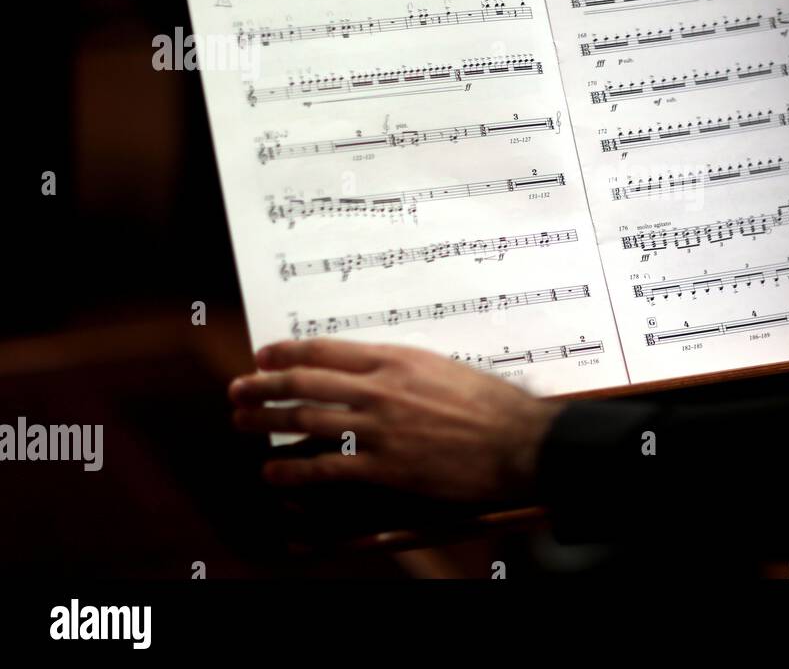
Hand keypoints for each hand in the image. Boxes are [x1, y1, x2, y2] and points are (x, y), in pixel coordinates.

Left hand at [228, 339, 561, 503]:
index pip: (326, 349)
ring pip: (306, 421)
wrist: (518, 440)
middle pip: (305, 382)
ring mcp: (380, 428)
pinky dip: (294, 470)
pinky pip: (327, 467)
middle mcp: (381, 388)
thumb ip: (406, 366)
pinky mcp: (386, 466)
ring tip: (242, 423)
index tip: (263, 354)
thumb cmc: (492, 403)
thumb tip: (376, 367)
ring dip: (267, 422)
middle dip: (263, 385)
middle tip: (237, 389)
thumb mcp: (445, 368)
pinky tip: (274, 471)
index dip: (287, 352)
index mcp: (396, 358)